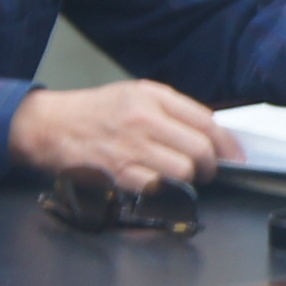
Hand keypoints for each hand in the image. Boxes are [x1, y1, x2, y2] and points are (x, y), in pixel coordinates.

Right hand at [9, 80, 225, 190]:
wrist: (50, 126)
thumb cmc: (94, 112)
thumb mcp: (134, 95)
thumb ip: (171, 110)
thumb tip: (210, 133)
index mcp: (152, 97)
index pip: (206, 121)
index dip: (227, 143)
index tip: (235, 156)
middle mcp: (144, 119)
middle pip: (200, 149)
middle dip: (210, 165)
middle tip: (205, 170)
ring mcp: (131, 148)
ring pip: (183, 171)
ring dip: (188, 180)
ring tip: (180, 177)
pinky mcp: (118, 173)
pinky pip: (157, 188)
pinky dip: (163, 190)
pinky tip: (156, 183)